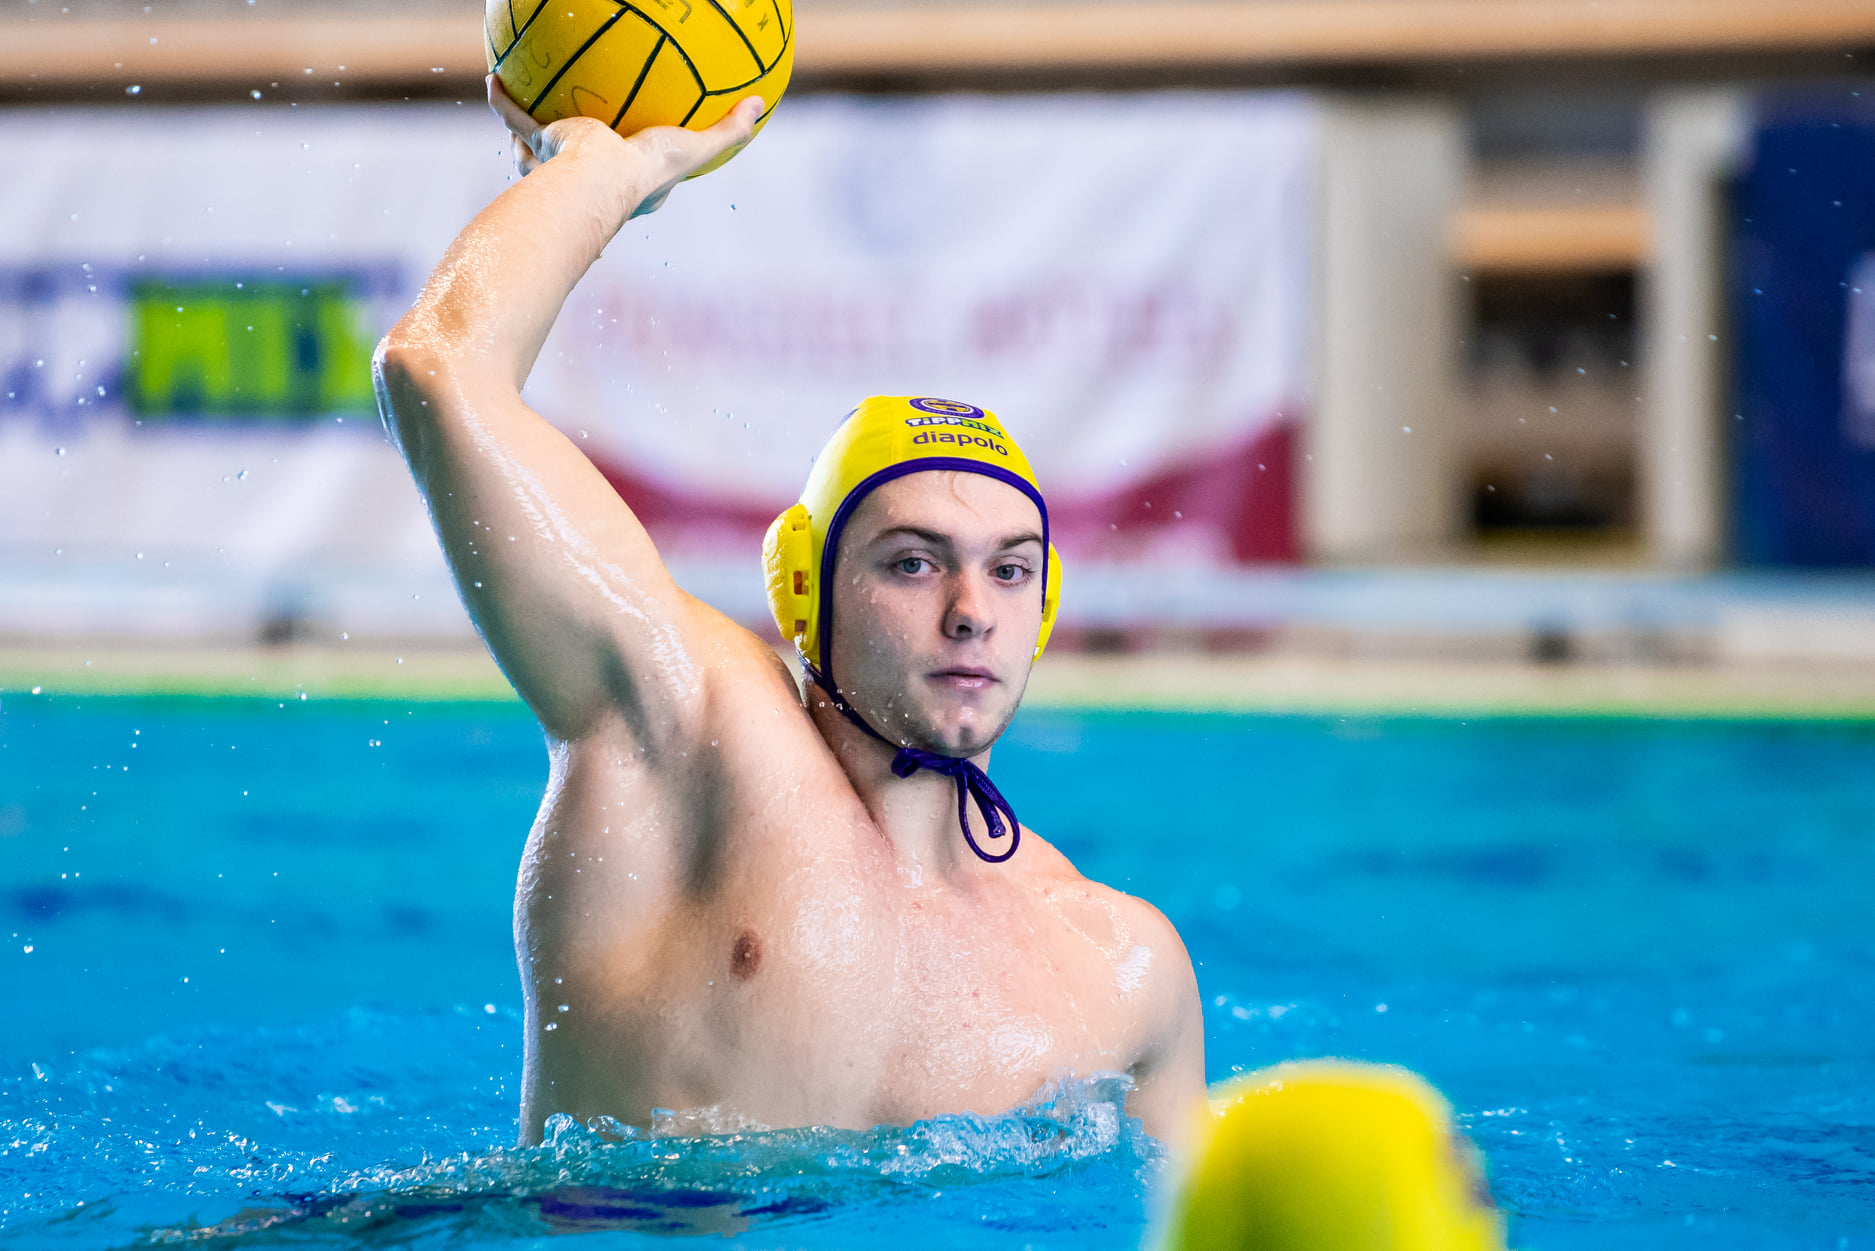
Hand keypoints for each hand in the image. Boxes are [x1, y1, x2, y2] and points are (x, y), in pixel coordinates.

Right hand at [487, 76, 761, 216]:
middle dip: (583, 152)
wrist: (598, 178)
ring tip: (529, 106)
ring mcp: (561, 161)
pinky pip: (515, 119)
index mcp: (630, 183)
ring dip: (532, 132)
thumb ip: (728, 130)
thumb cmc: (648, 171)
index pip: (638, 174)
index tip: (647, 153)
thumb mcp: (698, 147)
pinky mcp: (540, 143)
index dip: (644, 165)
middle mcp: (592, 175)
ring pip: (542, 145)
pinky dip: (503, 102)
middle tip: (585, 133)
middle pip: (586, 160)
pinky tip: (493, 79)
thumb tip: (759, 105)